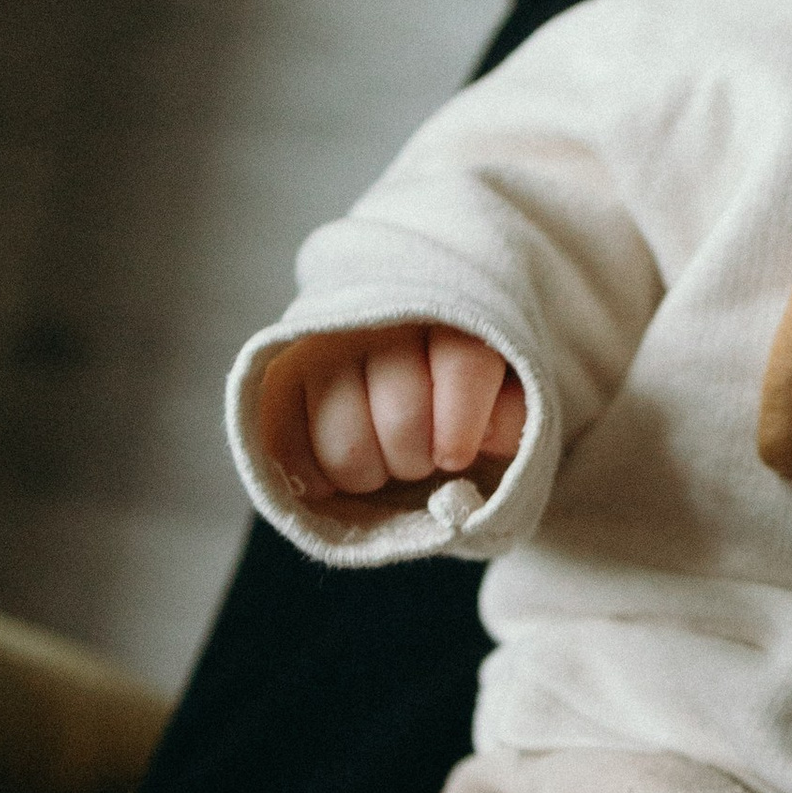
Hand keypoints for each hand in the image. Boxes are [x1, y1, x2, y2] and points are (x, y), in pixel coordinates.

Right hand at [259, 320, 525, 507]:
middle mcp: (380, 320)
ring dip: (368, 474)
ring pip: (344, 446)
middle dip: (417, 458)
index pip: (463, 364)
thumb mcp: (503, 392)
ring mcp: (323, 345)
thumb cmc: (455, 388)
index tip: (457, 455)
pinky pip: (286, 445)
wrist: (386, 349)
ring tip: (379, 460)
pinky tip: (333, 476)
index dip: (463, 428)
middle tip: (419, 455)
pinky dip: (313, 478)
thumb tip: (485, 437)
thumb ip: (511, 413)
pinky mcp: (279, 374)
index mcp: (448, 314)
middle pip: (402, 419)